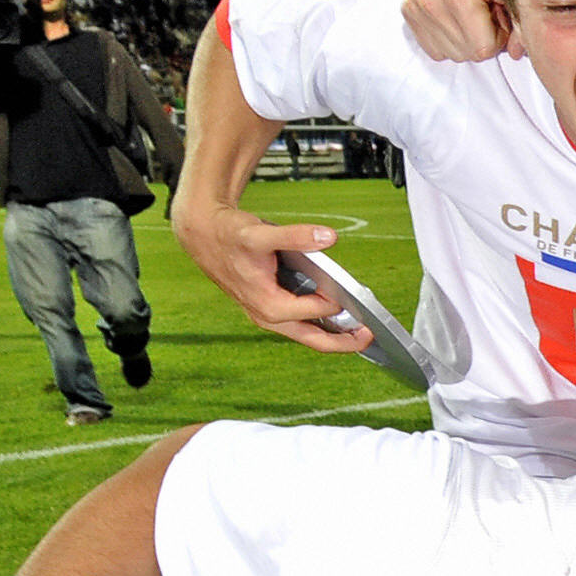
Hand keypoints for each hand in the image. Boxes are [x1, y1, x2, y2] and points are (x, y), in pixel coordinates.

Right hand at [173, 201, 370, 354]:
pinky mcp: (268, 310)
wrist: (205, 236)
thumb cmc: (231, 235)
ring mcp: (267, 316)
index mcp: (267, 304)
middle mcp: (267, 316)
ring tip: (361, 333)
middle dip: (343, 342)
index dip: (337, 303)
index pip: (314, 311)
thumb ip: (296, 236)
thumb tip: (328, 237)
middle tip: (370, 336)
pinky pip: (300, 326)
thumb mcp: (261, 233)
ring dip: (334, 336)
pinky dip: (320, 326)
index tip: (357, 297)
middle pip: (313, 339)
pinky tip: (339, 320)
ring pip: (307, 335)